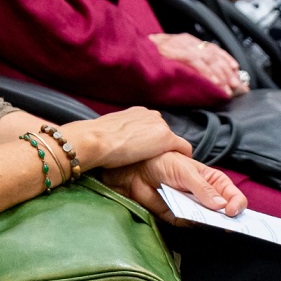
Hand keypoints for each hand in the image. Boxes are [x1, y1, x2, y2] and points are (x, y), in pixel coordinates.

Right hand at [61, 106, 191, 171]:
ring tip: (164, 166)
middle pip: (164, 133)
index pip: (152, 126)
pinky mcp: (166, 138)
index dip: (151, 141)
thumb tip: (117, 142)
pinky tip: (178, 168)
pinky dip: (183, 157)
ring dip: (169, 152)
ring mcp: (160, 126)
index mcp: (137, 112)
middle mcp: (151, 115)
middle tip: (155, 163)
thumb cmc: (96, 139)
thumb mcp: (110, 131)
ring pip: (173, 141)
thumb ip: (120, 133)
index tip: (147, 153)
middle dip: (161, 146)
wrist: (97, 139)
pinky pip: (184, 148)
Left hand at [104, 150, 245, 220]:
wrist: (136, 169)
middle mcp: (206, 196)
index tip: (232, 211)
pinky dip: (195, 226)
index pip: (231, 194)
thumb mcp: (185, 170)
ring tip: (216, 226)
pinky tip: (197, 223)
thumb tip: (221, 206)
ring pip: (210, 220)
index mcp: (212, 181)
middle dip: (230, 218)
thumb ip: (203, 188)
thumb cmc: (163, 161)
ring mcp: (193, 207)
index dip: (236, 203)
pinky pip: (191, 225)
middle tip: (232, 225)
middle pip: (224, 211)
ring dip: (214, 224)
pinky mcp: (179, 217)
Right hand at [148, 33, 248, 95]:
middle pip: (211, 53)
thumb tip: (202, 76)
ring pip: (207, 57)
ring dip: (220, 74)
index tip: (235, 70)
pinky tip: (216, 83)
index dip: (224, 58)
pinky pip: (196, 62)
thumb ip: (182, 62)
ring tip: (228, 88)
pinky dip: (208, 73)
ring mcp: (177, 44)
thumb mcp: (165, 57)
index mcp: (182, 40)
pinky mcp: (172, 51)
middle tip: (237, 85)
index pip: (209, 47)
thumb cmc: (143, 59)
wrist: (126, 52)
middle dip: (226, 70)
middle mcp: (181, 40)